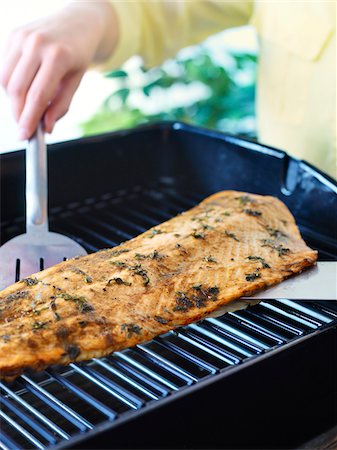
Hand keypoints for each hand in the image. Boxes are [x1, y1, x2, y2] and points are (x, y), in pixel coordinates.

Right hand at [0, 2, 116, 138]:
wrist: (78, 23)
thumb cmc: (78, 56)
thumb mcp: (76, 82)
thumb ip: (61, 106)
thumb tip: (45, 128)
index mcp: (58, 56)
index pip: (37, 96)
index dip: (29, 119)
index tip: (24, 136)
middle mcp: (37, 44)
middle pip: (18, 89)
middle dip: (18, 113)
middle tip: (24, 127)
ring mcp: (23, 36)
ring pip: (6, 79)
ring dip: (13, 100)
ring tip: (27, 105)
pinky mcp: (13, 34)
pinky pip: (5, 68)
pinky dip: (11, 84)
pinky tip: (25, 87)